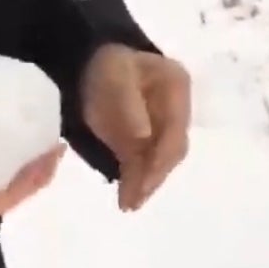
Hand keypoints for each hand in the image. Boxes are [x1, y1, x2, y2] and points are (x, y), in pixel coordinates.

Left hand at [80, 44, 190, 211]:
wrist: (90, 63)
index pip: (175, 129)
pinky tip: (127, 197)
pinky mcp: (149, 139)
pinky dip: (137, 179)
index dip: (161, 158)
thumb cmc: (106, 66)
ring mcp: (165, 125)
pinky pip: (147, 162)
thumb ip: (128, 105)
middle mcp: (178, 108)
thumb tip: (144, 137)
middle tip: (132, 200)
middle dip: (152, 176)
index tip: (144, 181)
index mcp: (176, 85)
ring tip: (128, 203)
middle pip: (171, 149)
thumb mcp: (115, 78)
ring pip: (160, 160)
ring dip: (145, 183)